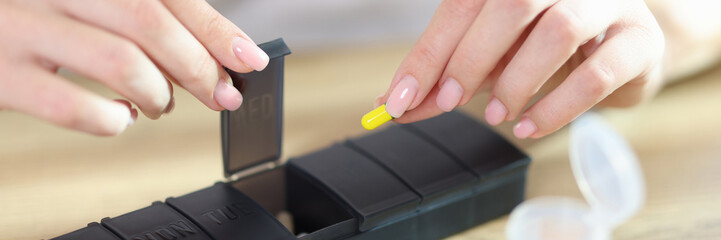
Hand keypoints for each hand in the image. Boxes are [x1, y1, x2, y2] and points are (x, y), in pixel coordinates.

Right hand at [0, 0, 268, 135]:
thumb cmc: (35, 9)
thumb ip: (143, 16)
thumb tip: (211, 57)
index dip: (217, 29)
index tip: (249, 59)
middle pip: (150, 23)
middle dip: (199, 68)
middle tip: (220, 95)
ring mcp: (22, 26)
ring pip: (121, 63)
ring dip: (159, 94)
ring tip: (160, 104)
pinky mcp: (1, 74)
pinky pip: (74, 107)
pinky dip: (111, 120)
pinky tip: (118, 116)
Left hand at [376, 0, 663, 137]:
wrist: (619, 49)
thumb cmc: (542, 47)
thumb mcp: (487, 58)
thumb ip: (445, 78)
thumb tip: (397, 104)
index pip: (462, 4)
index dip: (428, 52)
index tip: (400, 98)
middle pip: (511, 3)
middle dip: (470, 59)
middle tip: (451, 101)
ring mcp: (607, 2)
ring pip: (559, 30)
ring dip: (517, 82)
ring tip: (499, 114)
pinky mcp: (639, 39)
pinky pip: (597, 73)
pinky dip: (556, 107)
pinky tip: (530, 125)